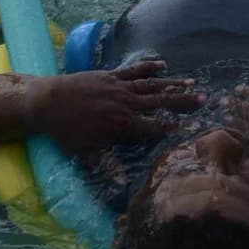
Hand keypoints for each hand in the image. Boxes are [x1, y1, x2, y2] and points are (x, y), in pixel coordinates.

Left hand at [34, 61, 201, 162]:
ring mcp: (118, 87)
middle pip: (160, 103)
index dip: (173, 128)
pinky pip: (133, 70)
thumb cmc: (63, 131)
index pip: (154, 128)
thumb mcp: (84, 153)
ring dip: (172, 84)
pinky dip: (149, 67)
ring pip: (151, 86)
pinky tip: (163, 65)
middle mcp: (125, 104)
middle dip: (182, 102)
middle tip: (203, 100)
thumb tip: (122, 183)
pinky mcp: (109, 75)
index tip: (192, 127)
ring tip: (191, 83)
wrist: (44, 101)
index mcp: (121, 125)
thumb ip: (105, 165)